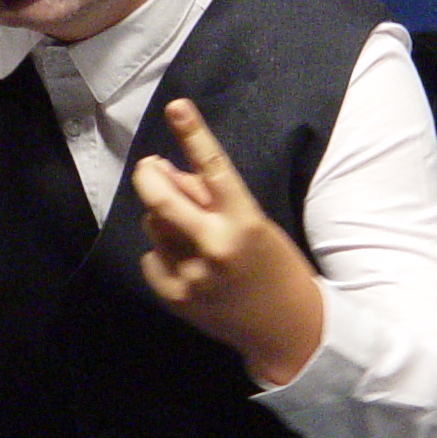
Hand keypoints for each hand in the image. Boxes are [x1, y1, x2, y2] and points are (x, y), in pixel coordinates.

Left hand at [130, 98, 324, 384]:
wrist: (287, 331)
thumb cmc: (276, 267)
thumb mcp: (256, 224)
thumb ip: (212, 200)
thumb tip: (166, 173)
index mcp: (244, 223)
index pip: (214, 169)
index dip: (194, 134)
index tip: (177, 106)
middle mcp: (214, 247)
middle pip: (161, 199)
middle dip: (149, 175)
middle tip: (150, 166)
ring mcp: (191, 275)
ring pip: (154, 225)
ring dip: (163, 217)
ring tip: (189, 229)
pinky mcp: (175, 297)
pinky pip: (151, 257)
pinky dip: (162, 252)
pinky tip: (186, 262)